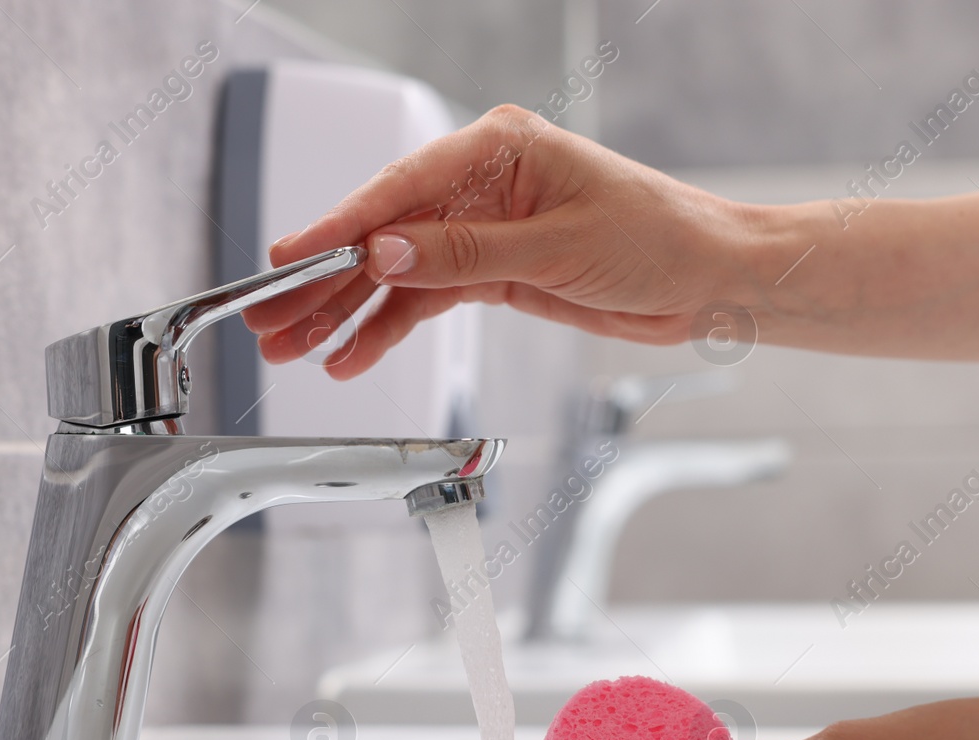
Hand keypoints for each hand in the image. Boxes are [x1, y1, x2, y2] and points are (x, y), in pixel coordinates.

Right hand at [241, 104, 752, 377]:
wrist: (707, 280)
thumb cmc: (658, 237)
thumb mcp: (556, 247)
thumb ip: (464, 254)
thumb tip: (385, 255)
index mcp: (498, 148)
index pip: (398, 188)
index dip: (337, 228)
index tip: (287, 257)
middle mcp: (481, 183)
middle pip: (384, 232)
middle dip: (325, 278)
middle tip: (271, 317)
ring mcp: (483, 229)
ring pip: (396, 272)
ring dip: (347, 312)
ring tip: (298, 346)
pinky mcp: (493, 272)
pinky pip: (426, 299)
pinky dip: (389, 328)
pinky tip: (353, 351)